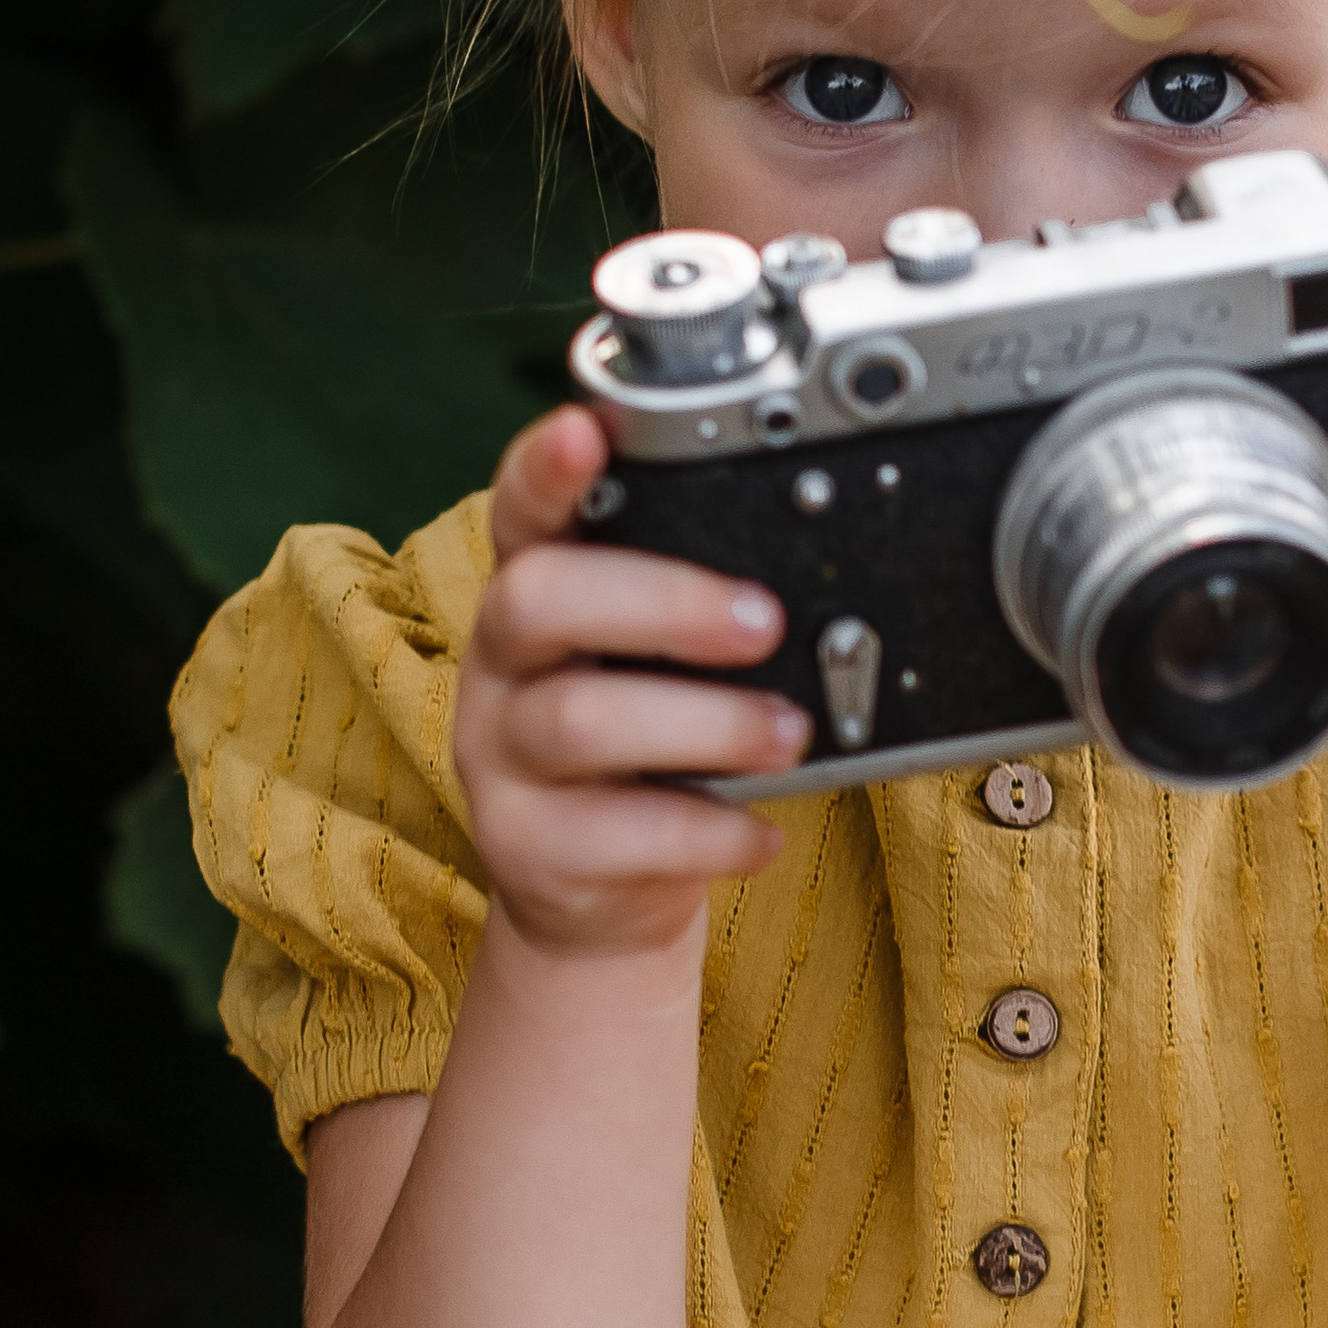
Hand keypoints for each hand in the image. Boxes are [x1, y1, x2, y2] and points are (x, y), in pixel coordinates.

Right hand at [452, 405, 807, 956]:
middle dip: (663, 600)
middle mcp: (500, 666)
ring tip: (788, 733)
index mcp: (536, 593)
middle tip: (763, 623)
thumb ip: (701, 611)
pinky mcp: (528, 848)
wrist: (596, 896)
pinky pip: (618, 833)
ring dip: (707, 722)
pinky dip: (709, 830)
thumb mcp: (660, 668)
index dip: (544, 468)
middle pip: (538, 599)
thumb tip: (827, 568)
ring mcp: (501, 758)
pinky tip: (760, 831)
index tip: (587, 431)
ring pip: (579, 719)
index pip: (521, 511)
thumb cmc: (649, 753)